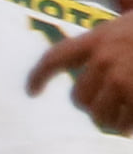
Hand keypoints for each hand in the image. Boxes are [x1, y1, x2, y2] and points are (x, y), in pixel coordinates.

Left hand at [26, 14, 132, 132]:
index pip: (57, 57)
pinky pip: (124, 125)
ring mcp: (123, 79)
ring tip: (127, 116)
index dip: (39, 75)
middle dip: (92, 107)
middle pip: (78, 98)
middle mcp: (106, 58)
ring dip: (113, 121)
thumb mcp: (130, 26)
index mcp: (102, 37)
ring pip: (99, 117)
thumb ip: (108, 45)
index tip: (31, 91)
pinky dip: (131, 127)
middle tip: (111, 108)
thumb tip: (86, 72)